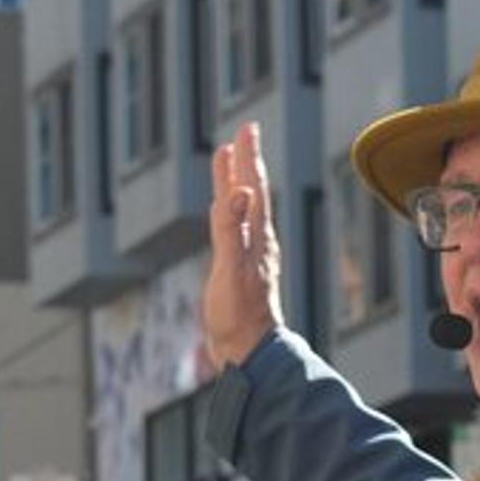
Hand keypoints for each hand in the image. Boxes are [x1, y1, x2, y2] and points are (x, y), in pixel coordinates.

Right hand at [205, 121, 284, 367]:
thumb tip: (241, 190)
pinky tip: (224, 207)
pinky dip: (227, 208)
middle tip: (244, 131)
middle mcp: (255, 240)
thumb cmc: (238, 315)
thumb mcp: (230, 269)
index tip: (246, 129)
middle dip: (245, 160)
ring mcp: (247, 253)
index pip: (253, 187)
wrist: (247, 351)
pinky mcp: (237, 267)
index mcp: (255, 236)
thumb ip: (231, 228)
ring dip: (235, 180)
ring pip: (241, 207)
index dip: (247, 158)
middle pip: (250, 191)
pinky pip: (232, 226)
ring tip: (227, 158)